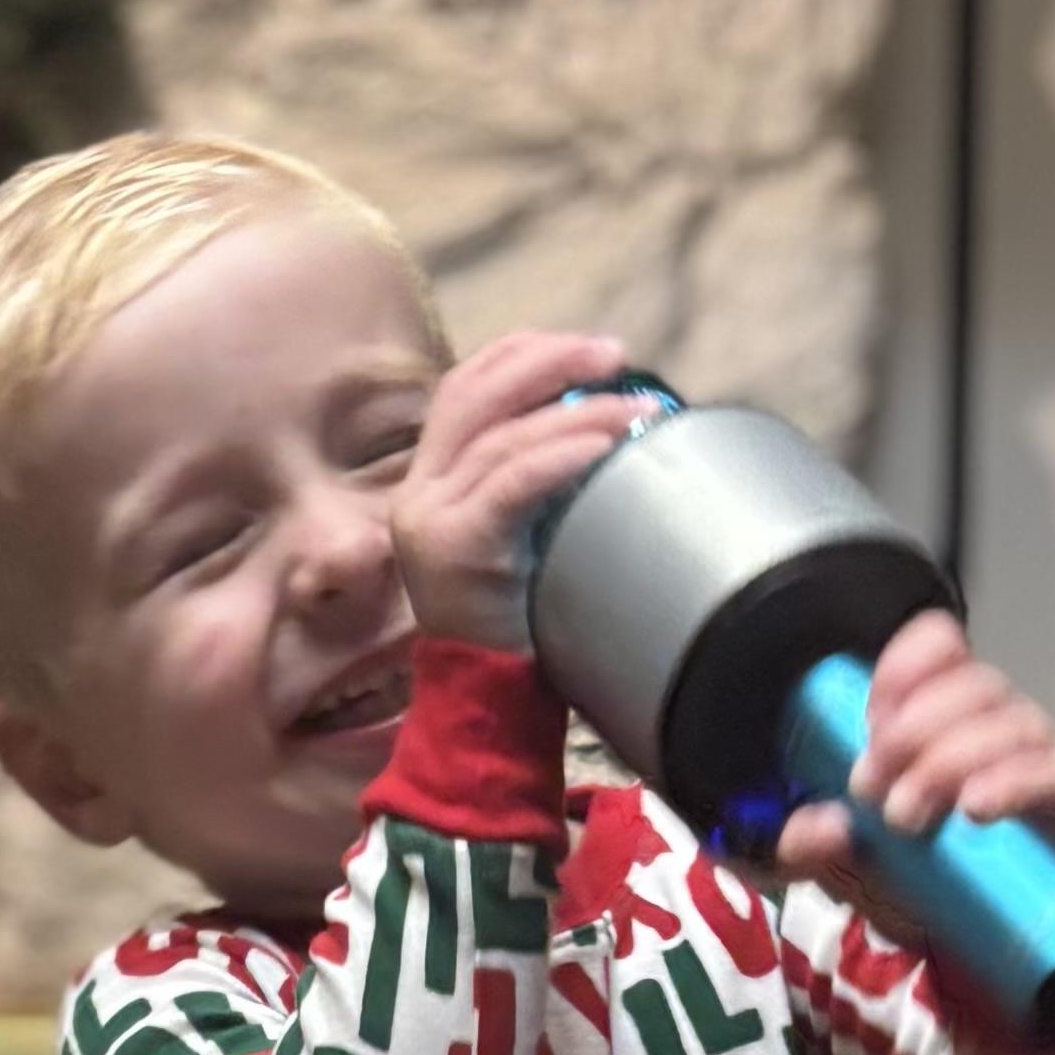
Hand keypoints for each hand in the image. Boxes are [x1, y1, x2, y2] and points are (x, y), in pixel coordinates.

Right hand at [391, 331, 652, 652]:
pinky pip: (510, 483)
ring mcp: (428, 520)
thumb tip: (606, 426)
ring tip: (636, 409)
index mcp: (430, 484)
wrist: (485, 708)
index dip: (521, 353)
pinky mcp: (452, 548)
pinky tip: (604, 446)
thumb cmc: (517, 629)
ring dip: (579, 412)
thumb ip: (537, 487)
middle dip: (550, 362)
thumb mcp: (525, 541)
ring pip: (503, 436)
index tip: (583, 347)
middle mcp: (418, 494)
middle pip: (476, 394)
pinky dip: (561, 456)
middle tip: (615, 355)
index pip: (465, 390)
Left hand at [772, 608, 1054, 924]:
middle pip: (972, 685)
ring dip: (948, 761)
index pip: (942, 648)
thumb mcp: (862, 873)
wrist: (1006, 949)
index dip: (906, 667)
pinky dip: (1011, 784)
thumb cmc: (937, 888)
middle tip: (870, 792)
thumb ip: (824, 850)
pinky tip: (975, 809)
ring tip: (906, 818)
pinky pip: (1053, 773)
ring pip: (1009, 723)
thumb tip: (811, 828)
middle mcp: (1003, 723)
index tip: (871, 720)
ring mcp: (1046, 758)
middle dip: (911, 731)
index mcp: (951, 718)